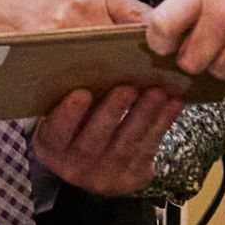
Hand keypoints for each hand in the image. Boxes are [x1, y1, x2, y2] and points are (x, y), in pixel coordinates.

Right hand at [35, 84, 182, 193]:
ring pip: (127, 144)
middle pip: (95, 139)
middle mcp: (74, 166)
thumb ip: (63, 88)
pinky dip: (162, 124)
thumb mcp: (58, 110)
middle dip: (113, 112)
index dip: (69, 114)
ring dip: (145, 115)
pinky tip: (173, 104)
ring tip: (158, 91)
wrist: (88, 163)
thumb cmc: (73, 123)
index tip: (83, 93)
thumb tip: (71, 47)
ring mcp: (105, 176)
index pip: (57, 131)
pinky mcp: (132, 177)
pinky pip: (149, 149)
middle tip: (128, 88)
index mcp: (50, 146)